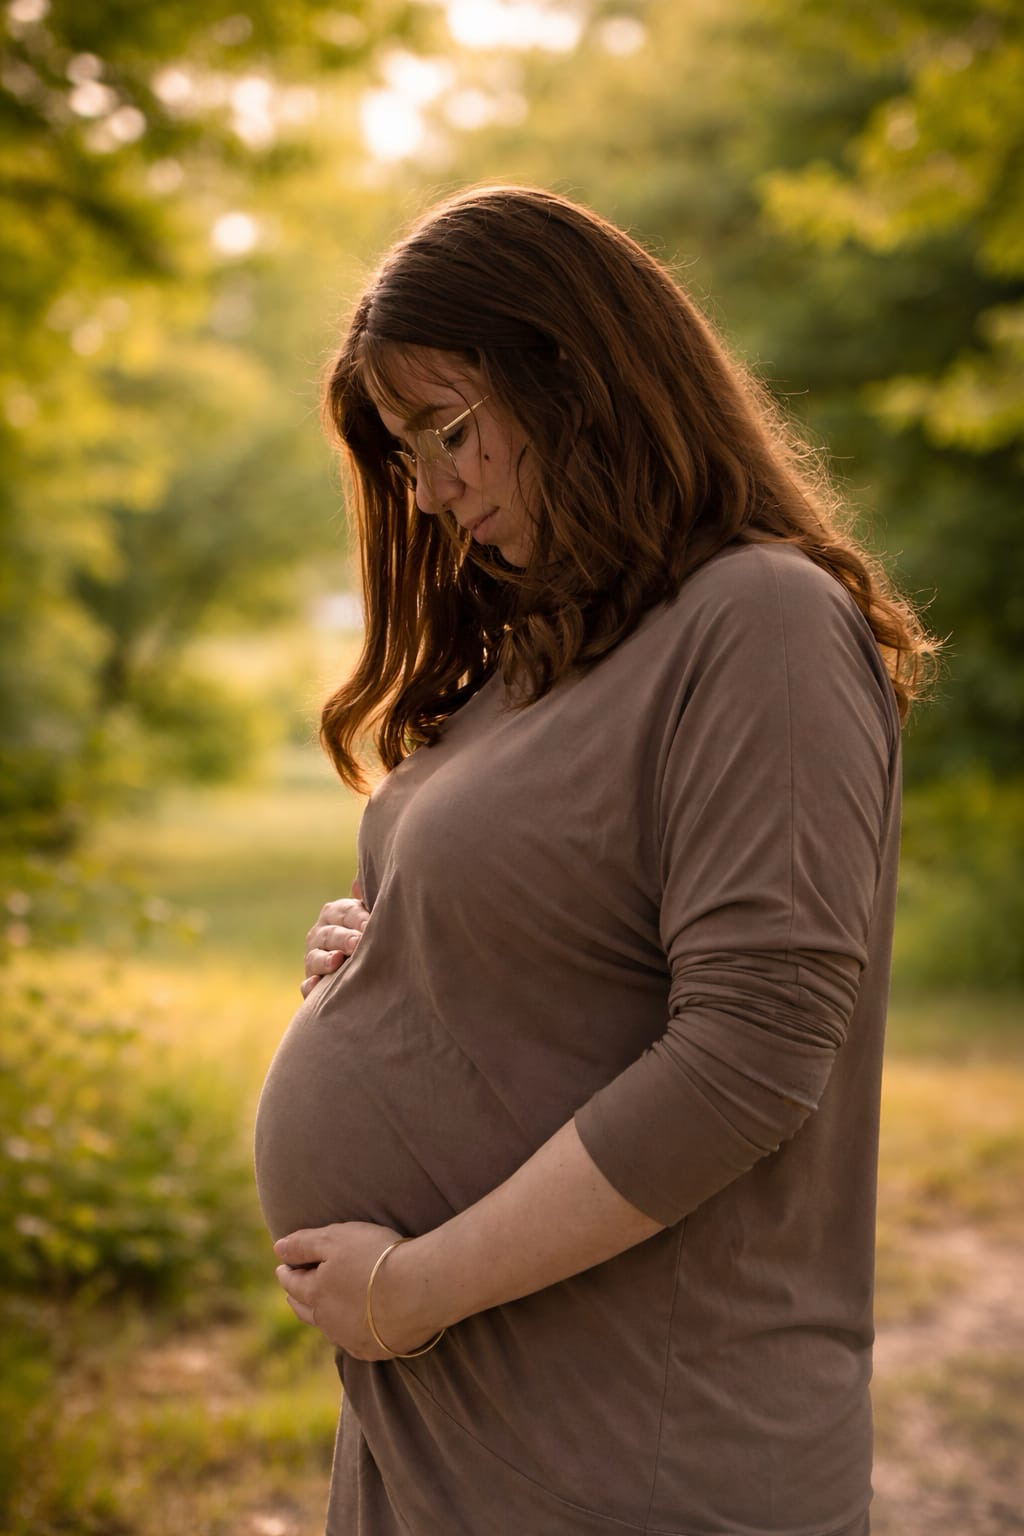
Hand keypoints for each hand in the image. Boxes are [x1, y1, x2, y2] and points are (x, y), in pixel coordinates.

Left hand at [274, 1223, 437, 1359]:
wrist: (421, 1289)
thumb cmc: (377, 1257)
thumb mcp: (337, 1238)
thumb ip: (304, 1243)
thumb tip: (277, 1249)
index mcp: (316, 1293)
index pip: (293, 1283)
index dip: (286, 1272)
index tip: (282, 1267)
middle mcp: (329, 1321)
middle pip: (305, 1311)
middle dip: (296, 1299)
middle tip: (291, 1292)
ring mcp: (352, 1339)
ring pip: (329, 1329)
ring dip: (322, 1317)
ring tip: (321, 1309)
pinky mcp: (376, 1350)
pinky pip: (355, 1343)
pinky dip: (349, 1333)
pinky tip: (353, 1328)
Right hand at [302, 879, 369, 998]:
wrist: (365, 962)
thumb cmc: (372, 931)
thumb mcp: (371, 913)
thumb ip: (366, 898)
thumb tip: (357, 883)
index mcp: (336, 913)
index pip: (345, 913)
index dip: (357, 918)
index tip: (370, 924)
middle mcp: (320, 933)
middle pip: (330, 935)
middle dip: (344, 939)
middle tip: (358, 943)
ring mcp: (313, 958)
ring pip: (315, 958)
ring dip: (324, 960)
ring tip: (337, 961)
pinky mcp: (311, 982)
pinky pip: (306, 986)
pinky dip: (310, 987)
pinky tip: (315, 985)